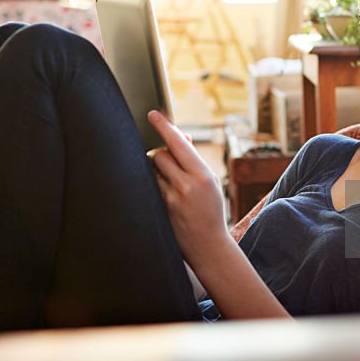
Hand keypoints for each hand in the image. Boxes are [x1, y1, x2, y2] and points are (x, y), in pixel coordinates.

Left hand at [147, 110, 229, 263]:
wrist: (208, 246)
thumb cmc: (210, 210)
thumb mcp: (210, 182)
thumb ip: (193, 160)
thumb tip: (180, 136)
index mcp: (203, 175)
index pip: (179, 144)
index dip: (164, 126)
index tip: (153, 114)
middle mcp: (186, 186)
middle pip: (160, 154)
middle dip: (160, 154)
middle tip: (167, 164)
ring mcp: (171, 200)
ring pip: (151, 170)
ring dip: (155, 170)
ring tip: (168, 182)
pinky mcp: (160, 210)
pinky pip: (149, 187)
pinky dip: (152, 185)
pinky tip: (163, 194)